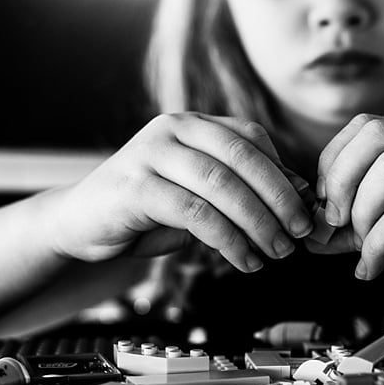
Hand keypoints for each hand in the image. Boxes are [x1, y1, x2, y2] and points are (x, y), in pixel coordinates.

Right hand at [47, 113, 313, 272]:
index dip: (283, 175)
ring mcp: (151, 153)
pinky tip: (244, 260)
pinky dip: (228, 240)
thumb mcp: (201, 196)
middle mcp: (173, 129)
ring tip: (276, 252)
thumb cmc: (146, 211)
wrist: (79, 224)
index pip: (251, 139)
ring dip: (258, 223)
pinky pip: (196, 212)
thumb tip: (302, 194)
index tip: (304, 212)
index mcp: (192, 124)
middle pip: (242, 158)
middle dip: (278, 198)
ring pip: (222, 185)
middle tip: (298, 234)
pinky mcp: (135, 186)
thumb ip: (243, 191)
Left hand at [307, 114, 383, 305]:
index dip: (334, 162)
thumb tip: (311, 232)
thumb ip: (360, 223)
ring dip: (363, 215)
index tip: (326, 203)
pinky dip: (379, 245)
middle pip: (375, 137)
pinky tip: (374, 268)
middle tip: (336, 223)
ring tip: (364, 248)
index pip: (367, 125)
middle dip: (341, 183)